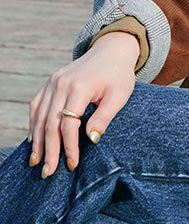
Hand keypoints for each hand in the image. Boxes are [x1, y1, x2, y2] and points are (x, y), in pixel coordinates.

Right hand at [28, 32, 138, 176]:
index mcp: (79, 87)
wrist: (111, 50)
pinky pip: (36, 105)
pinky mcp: (50, 82)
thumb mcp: (119, 96)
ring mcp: (53, 81)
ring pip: (39, 116)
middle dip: (49, 150)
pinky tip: (34, 140)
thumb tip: (91, 140)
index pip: (69, 123)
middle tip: (48, 172)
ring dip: (37, 141)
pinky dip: (33, 124)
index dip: (69, 146)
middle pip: (50, 123)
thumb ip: (104, 117)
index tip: (72, 164)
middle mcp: (61, 83)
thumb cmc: (119, 76)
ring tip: (37, 162)